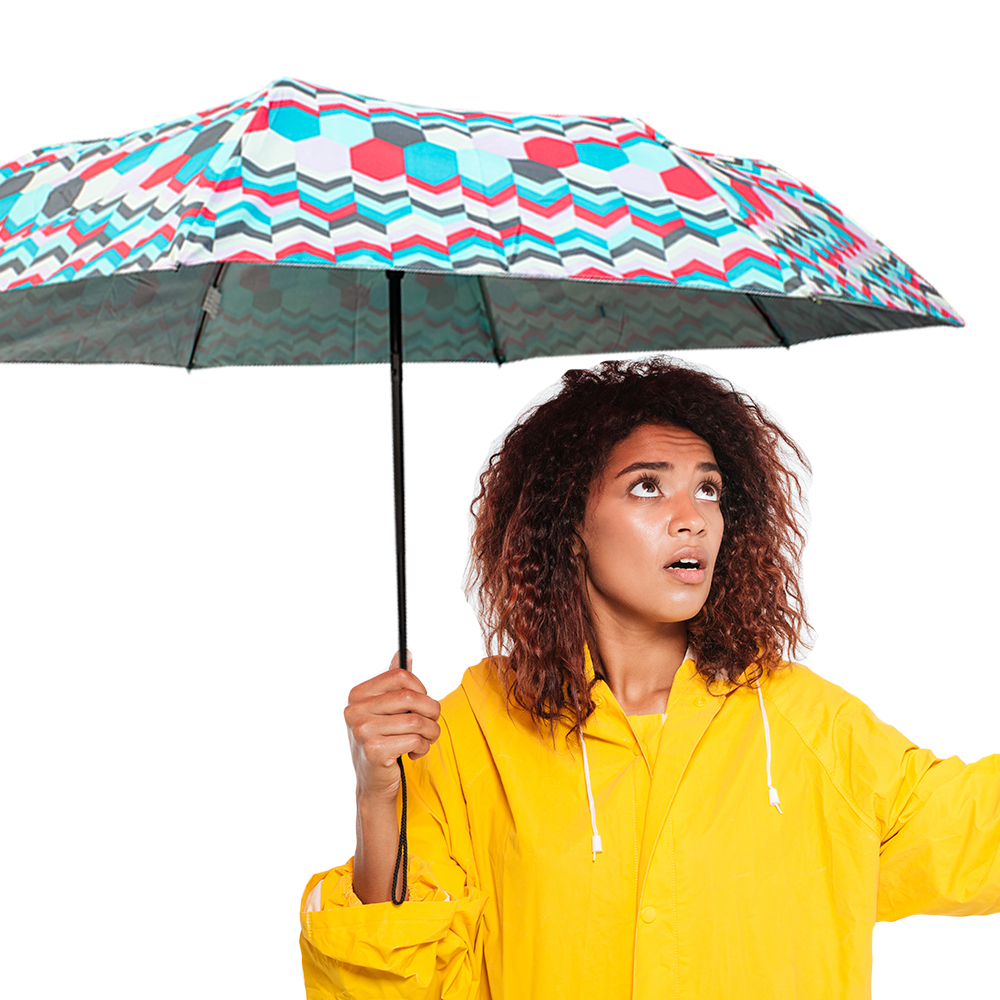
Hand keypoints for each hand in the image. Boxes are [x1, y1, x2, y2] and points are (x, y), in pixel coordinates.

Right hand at [344, 651, 441, 802]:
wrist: (373, 783)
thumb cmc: (383, 742)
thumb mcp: (385, 710)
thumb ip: (394, 682)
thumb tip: (404, 653)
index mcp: (357, 695)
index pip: (400, 676)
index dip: (421, 689)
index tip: (422, 702)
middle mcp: (355, 711)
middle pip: (411, 697)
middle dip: (432, 711)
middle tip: (432, 723)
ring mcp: (362, 731)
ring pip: (416, 720)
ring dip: (430, 732)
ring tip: (425, 740)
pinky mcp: (374, 751)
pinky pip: (414, 740)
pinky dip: (423, 747)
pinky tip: (413, 753)